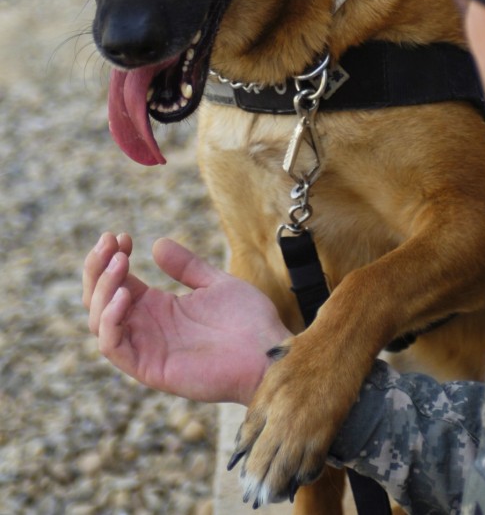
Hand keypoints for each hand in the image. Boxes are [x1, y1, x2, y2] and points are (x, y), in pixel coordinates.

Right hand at [83, 233, 290, 405]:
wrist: (269, 353)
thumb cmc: (248, 321)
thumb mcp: (215, 283)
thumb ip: (186, 266)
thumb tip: (157, 244)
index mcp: (158, 308)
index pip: (117, 282)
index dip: (111, 258)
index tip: (120, 235)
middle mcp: (146, 327)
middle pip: (98, 300)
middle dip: (97, 269)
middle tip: (109, 242)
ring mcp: (146, 348)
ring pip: (99, 321)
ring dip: (102, 289)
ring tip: (121, 263)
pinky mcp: (150, 368)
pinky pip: (113, 347)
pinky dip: (109, 320)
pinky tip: (125, 294)